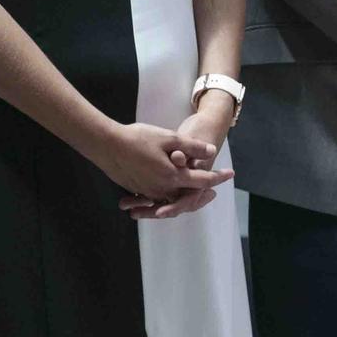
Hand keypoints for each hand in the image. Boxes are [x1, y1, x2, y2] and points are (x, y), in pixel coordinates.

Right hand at [89, 120, 231, 214]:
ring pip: (173, 199)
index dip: (218, 177)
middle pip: (189, 196)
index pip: (203, 180)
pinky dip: (168, 198)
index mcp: (174, 176)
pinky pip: (158, 198)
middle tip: (214, 191)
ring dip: (186, 198)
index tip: (230, 174)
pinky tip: (169, 190)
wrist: (106, 145)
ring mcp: (149, 191)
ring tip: (195, 193)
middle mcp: (163, 189)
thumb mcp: (169, 137)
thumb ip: (192, 147)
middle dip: (203, 193)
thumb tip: (212, 151)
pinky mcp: (138, 189)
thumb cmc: (137, 138)